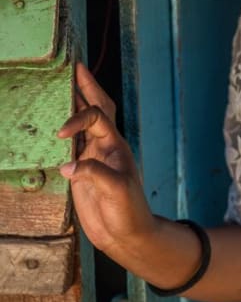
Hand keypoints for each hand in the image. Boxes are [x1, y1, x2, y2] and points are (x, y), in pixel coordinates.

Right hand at [58, 63, 156, 253]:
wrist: (127, 234)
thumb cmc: (129, 211)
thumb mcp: (116, 190)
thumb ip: (93, 174)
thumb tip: (67, 165)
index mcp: (115, 145)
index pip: (98, 117)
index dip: (79, 118)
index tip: (61, 133)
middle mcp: (104, 147)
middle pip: (97, 109)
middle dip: (87, 88)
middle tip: (76, 67)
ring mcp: (92, 158)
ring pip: (83, 125)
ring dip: (74, 106)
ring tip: (62, 87)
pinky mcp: (81, 174)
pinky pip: (70, 148)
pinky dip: (62, 135)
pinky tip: (49, 129)